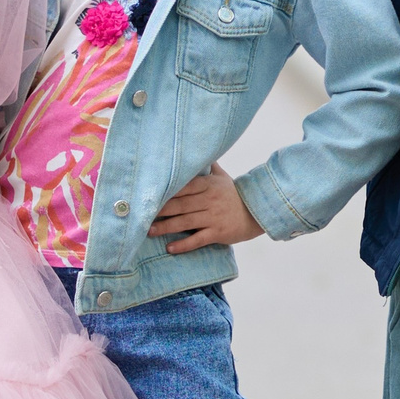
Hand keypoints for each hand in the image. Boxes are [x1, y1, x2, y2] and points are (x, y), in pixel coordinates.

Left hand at [148, 163, 266, 253]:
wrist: (257, 212)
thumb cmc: (235, 195)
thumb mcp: (223, 178)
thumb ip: (209, 166)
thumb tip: (199, 150)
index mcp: (208, 185)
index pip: (183, 187)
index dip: (165, 191)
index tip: (149, 195)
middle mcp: (209, 200)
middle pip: (180, 205)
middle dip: (160, 210)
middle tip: (141, 215)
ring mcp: (213, 217)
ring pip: (185, 222)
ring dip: (166, 227)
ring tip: (149, 231)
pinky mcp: (218, 233)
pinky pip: (197, 240)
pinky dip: (183, 245)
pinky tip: (170, 248)